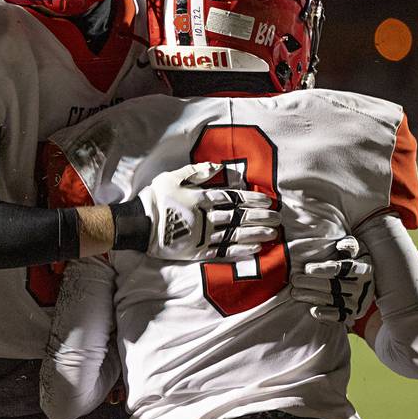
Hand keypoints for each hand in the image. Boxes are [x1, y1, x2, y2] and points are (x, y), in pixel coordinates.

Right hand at [138, 162, 279, 260]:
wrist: (140, 225)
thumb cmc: (156, 198)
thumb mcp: (174, 177)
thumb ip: (197, 171)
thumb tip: (219, 166)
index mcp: (202, 198)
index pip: (234, 199)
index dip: (253, 201)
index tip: (268, 202)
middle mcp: (207, 217)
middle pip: (239, 217)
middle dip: (260, 217)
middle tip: (278, 218)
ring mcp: (203, 236)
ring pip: (235, 235)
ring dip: (256, 233)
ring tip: (273, 234)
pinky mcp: (198, 252)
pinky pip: (224, 252)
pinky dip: (240, 250)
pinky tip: (254, 248)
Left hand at [291, 235, 374, 325]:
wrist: (369, 286)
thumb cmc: (357, 262)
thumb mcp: (359, 251)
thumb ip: (351, 245)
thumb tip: (341, 245)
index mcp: (364, 269)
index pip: (343, 269)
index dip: (325, 269)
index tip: (307, 268)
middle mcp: (362, 286)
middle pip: (335, 285)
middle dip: (312, 283)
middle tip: (295, 280)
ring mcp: (358, 301)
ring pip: (334, 299)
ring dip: (314, 296)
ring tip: (295, 293)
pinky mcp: (352, 313)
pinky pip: (339, 315)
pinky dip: (326, 314)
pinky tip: (313, 311)